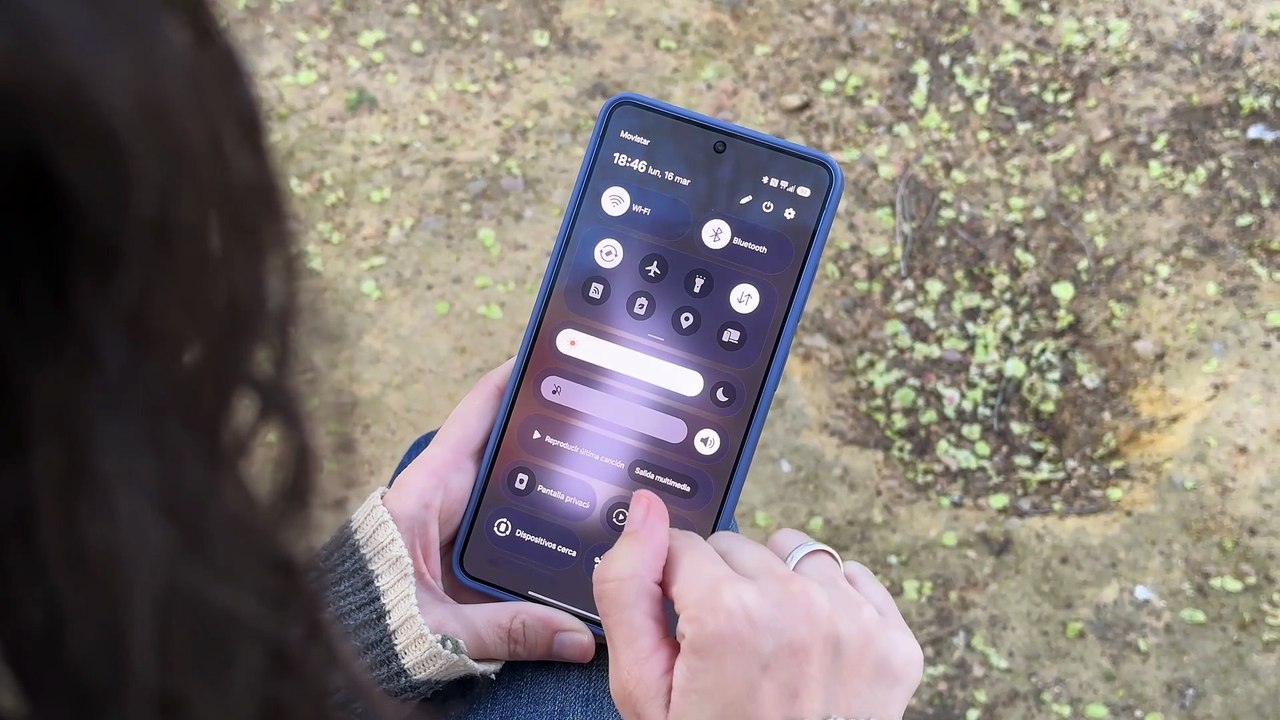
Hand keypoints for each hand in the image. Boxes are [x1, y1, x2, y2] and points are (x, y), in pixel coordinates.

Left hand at [382, 359, 595, 663]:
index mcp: (427, 493)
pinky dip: (539, 523)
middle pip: (505, 451)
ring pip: (510, 490)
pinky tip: (581, 531)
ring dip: (550, 481)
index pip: (475, 417)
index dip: (510, 381)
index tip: (548, 352)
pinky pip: (508, 528)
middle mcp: (441, 499)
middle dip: (549, 431)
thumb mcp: (440, 628)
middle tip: (603, 414)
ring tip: (607, 468)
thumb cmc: (368, 626)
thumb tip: (579, 638)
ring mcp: (450, 525)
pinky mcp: (456, 554)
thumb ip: (509, 630)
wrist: (333, 655)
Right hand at [595, 490, 922, 719]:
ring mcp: (854, 623)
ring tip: (768, 648)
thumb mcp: (642, 689)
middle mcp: (797, 605)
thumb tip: (645, 509)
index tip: (683, 635)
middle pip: (736, 547)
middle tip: (724, 655)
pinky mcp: (894, 643)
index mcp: (729, 614)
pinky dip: (828, 601)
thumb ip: (628, 589)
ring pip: (793, 554)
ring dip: (775, 586)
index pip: (683, 547)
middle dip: (721, 588)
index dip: (673, 591)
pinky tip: (811, 651)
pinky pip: (852, 578)